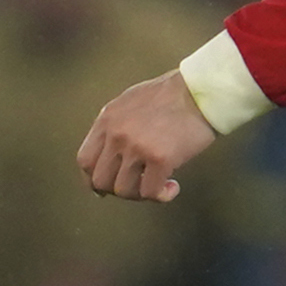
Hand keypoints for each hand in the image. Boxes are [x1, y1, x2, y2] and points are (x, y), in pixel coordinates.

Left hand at [76, 70, 217, 201]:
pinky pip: (150, 193)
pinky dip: (161, 196)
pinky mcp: (159, 158)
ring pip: (124, 191)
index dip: (93, 179)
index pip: (85, 161)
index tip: (106, 188)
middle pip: (100, 181)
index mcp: (107, 119)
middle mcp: (117, 134)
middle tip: (137, 186)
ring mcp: (136, 147)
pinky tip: (173, 187)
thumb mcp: (129, 102)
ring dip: (140, 194)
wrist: (200, 90)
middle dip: (118, 190)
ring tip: (157, 184)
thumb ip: (115, 126)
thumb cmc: (171, 95)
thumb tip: (109, 154)